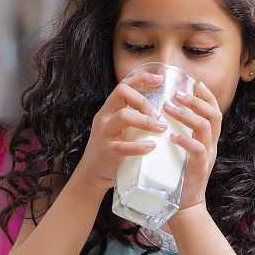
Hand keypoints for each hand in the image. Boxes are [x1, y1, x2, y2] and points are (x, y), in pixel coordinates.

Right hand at [77, 70, 167, 190]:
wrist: (91, 175)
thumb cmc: (112, 151)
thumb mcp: (120, 130)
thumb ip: (135, 120)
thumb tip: (164, 114)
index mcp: (110, 110)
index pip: (124, 85)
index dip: (141, 79)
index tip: (159, 79)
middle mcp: (105, 117)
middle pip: (121, 93)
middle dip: (143, 100)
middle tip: (159, 114)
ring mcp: (104, 134)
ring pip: (123, 116)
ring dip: (146, 121)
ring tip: (161, 128)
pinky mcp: (106, 151)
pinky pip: (122, 146)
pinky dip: (139, 146)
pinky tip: (151, 147)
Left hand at [163, 80, 221, 216]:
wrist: (185, 204)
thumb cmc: (179, 175)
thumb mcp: (182, 149)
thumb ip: (180, 133)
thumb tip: (165, 115)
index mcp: (209, 139)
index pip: (214, 111)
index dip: (207, 96)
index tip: (196, 83)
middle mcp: (212, 145)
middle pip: (213, 115)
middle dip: (196, 101)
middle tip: (177, 94)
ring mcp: (208, 156)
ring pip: (205, 128)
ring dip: (186, 115)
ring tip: (169, 108)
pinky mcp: (200, 168)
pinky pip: (198, 150)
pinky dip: (185, 140)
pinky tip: (172, 136)